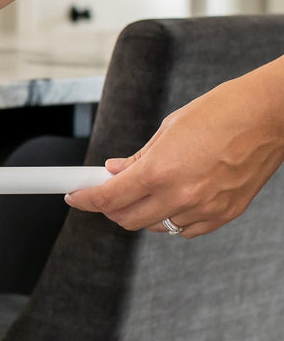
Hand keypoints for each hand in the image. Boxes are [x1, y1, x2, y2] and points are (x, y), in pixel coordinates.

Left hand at [66, 62, 283, 237]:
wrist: (273, 113)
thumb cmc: (224, 111)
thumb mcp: (170, 128)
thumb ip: (139, 158)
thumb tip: (115, 172)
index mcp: (160, 171)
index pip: (108, 198)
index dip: (86, 199)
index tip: (75, 197)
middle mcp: (179, 195)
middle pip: (126, 220)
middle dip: (112, 208)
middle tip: (112, 193)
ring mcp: (203, 209)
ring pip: (156, 227)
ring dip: (146, 212)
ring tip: (156, 188)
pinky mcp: (223, 215)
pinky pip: (185, 229)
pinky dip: (175, 218)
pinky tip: (180, 198)